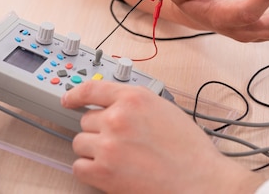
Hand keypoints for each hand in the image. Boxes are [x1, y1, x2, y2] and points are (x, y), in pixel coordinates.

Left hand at [61, 81, 265, 193]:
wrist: (200, 180)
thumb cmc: (189, 149)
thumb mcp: (164, 109)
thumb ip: (135, 104)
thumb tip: (114, 106)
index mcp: (134, 98)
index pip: (92, 88)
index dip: (76, 94)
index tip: (69, 99)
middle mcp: (118, 117)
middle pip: (86, 120)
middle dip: (99, 130)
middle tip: (119, 141)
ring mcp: (108, 144)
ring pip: (80, 142)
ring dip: (94, 150)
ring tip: (118, 158)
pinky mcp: (102, 172)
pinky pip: (79, 166)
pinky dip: (89, 170)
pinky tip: (108, 171)